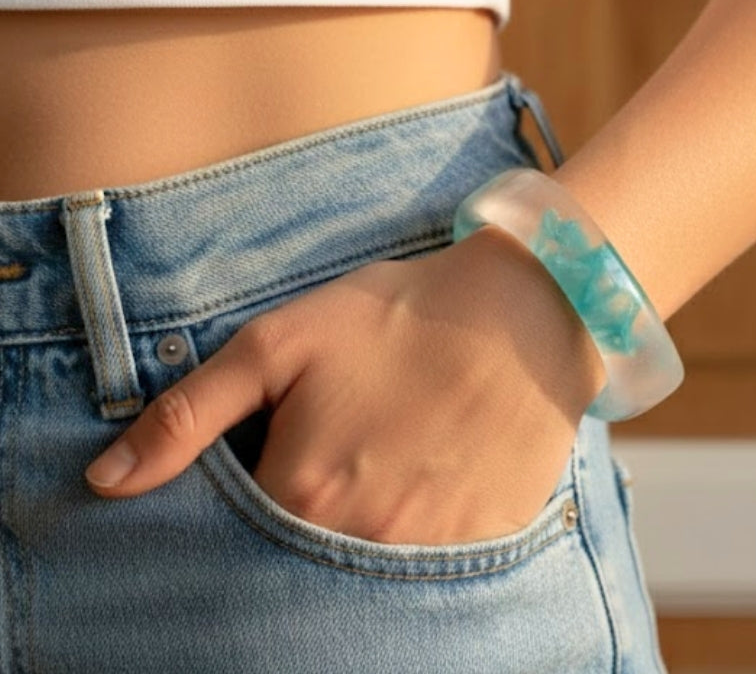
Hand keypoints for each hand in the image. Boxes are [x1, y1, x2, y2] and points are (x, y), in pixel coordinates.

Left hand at [84, 224, 605, 544]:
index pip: (237, 534)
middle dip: (306, 511)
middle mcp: (360, 539)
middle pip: (298, 559)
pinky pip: (426, 572)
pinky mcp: (481, 547)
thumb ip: (189, 414)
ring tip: (385, 460)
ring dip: (359, 527)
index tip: (282, 451)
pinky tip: (427, 477)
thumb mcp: (281, 342)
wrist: (520, 311)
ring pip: (361, 571)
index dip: (255, 488)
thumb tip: (106, 480)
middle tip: (343, 450)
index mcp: (301, 492)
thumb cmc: (397, 317)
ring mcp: (426, 553)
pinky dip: (414, 535)